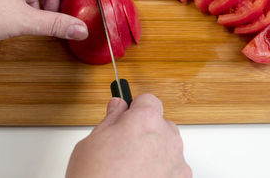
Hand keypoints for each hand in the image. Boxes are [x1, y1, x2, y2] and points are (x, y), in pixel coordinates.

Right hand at [66, 94, 191, 177]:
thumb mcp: (92, 141)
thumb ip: (111, 119)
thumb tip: (117, 106)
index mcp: (145, 120)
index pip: (148, 100)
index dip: (135, 107)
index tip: (126, 115)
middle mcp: (167, 137)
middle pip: (160, 123)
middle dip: (145, 130)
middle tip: (123, 146)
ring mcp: (177, 162)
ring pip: (167, 146)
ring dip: (154, 151)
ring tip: (130, 168)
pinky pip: (172, 168)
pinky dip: (161, 172)